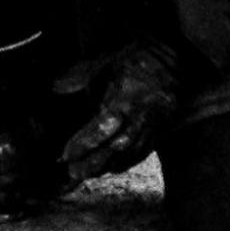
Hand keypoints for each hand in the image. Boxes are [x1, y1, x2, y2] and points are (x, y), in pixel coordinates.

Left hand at [58, 39, 187, 184]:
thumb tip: (55, 87)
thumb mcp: (105, 61)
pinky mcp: (162, 128)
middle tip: (73, 173)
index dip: (84, 143)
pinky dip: (127, 161)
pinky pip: (144, 150)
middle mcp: (142, 115)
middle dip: (94, 162)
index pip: (103, 127)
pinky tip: (113, 168)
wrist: (174, 56)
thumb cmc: (135, 57)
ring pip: (131, 152)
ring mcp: (155, 124)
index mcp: (127, 97)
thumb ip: (80, 76)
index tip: (66, 154)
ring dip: (108, 165)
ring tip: (88, 175)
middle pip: (117, 146)